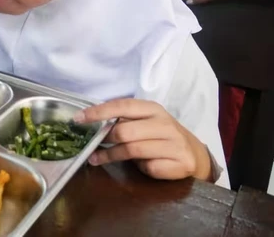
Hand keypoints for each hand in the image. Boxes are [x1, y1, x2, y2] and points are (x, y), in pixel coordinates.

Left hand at [75, 99, 213, 181]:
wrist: (194, 154)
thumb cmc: (161, 136)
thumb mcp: (145, 122)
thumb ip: (124, 121)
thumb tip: (91, 124)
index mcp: (153, 109)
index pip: (122, 106)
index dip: (99, 112)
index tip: (79, 118)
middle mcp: (165, 124)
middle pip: (124, 131)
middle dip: (104, 138)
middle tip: (91, 144)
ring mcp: (174, 144)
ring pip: (132, 150)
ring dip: (110, 156)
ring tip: (96, 158)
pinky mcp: (179, 163)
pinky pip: (149, 167)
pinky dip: (139, 168)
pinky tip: (137, 167)